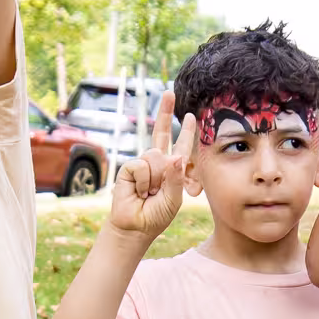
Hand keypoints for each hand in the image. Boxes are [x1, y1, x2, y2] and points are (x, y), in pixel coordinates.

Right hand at [109, 95, 193, 239]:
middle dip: (165, 111)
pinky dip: (144, 181)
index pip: (180, 146)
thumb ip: (176, 178)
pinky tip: (139, 192)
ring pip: (155, 156)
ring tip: (149, 193)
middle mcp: (157, 162)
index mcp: (172, 168)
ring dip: (155, 178)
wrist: (135, 226)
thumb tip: (175, 157)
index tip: (189, 115)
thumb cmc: (156, 215)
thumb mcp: (174, 198)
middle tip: (169, 92)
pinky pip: (142, 165)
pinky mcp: (130, 168)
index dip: (185, 131)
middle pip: (162, 132)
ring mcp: (143, 163)